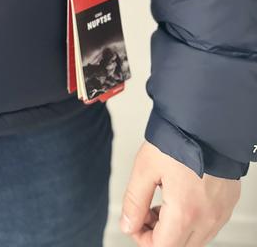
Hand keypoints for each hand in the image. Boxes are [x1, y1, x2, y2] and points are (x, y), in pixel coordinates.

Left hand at [120, 140, 240, 245]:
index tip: (134, 222)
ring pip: (195, 239)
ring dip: (175, 229)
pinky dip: (192, 220)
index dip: (142, 238)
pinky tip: (181, 197)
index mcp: (185, 213)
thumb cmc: (180, 138)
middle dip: (158, 235)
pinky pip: (209, 225)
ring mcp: (220, 212)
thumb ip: (135, 201)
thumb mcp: (145, 167)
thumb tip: (128, 224)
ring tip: (163, 201)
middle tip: (147, 211)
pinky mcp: (228, 202)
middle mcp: (207, 218)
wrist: (209, 121)